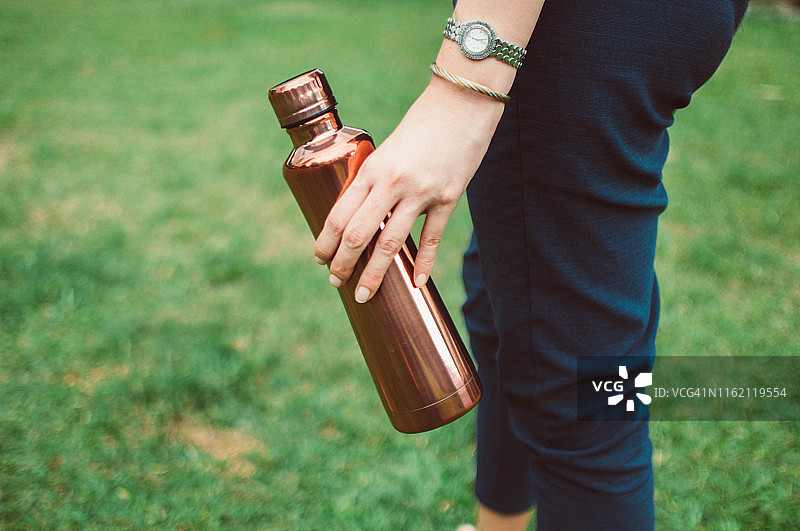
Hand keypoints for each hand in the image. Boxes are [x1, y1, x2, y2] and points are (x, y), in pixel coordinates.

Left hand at [313, 77, 504, 302]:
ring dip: (375, 274)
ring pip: (391, 243)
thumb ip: (375, 179)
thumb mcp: (388, 149)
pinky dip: (423, 263)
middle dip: (343, 264)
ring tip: (365, 294)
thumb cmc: (422, 123)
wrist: (463, 103)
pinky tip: (416, 283)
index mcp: (372, 169)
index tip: (320, 259)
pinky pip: (431, 238)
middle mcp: (392, 183)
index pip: (339, 215)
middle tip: (335, 283)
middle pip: (359, 235)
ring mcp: (421, 193)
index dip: (326, 242)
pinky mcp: (449, 198)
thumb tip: (361, 213)